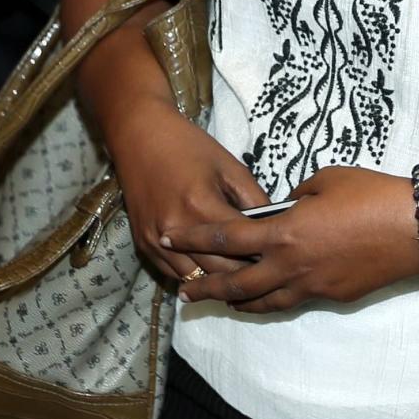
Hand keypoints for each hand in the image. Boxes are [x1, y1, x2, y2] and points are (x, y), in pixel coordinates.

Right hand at [107, 95, 266, 282]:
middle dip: (244, 273)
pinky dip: (195, 275)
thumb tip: (273, 225)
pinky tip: (211, 270)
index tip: (278, 256)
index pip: (239, 245)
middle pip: (218, 270)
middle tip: (264, 270)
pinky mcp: (143, 246)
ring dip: (219, 280)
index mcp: (201, 205)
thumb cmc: (189, 147)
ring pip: (196, 279)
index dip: (261, 254)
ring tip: (240, 275)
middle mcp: (176, 229)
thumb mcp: (229, 166)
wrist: (140, 137)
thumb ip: (254, 198)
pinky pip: (174, 274)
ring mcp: (156, 241)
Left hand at [163, 165, 418, 311]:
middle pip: (236, 283)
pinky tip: (270, 295)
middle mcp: (291, 266)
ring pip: (263, 302)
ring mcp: (312, 287)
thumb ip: (297, 196)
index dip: (194, 237)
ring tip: (221, 299)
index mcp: (285, 232)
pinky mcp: (333, 296)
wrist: (415, 228)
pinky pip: (293, 300)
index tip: (169, 235)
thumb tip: (286, 207)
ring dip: (237, 301)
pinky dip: (273, 299)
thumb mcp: (327, 179)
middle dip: (205, 287)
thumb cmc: (372, 194)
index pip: (226, 237)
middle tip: (184, 290)